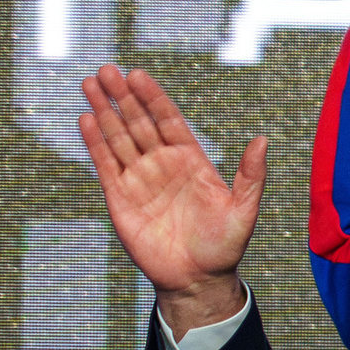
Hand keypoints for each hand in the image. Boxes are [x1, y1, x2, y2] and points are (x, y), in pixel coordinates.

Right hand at [77, 64, 262, 335]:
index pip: (168, 119)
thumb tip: (263, 139)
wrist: (197, 280)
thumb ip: (250, 175)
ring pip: (118, 138)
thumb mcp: (243, 210)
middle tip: (106, 70)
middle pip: (138, 122)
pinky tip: (86, 119)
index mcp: (191, 161)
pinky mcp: (120, 198)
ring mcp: (140, 179)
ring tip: (89, 84)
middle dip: (122, 96)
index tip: (138, 74)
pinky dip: (95, 143)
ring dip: (103, 111)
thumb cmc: (224, 247)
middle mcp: (163, 164)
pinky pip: (105, 165)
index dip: (152, 97)